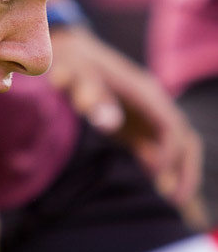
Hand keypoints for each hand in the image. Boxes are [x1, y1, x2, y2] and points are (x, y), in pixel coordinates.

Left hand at [48, 25, 202, 205]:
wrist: (66, 49)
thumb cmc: (69, 61)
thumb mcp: (73, 71)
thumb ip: (87, 90)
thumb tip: (107, 122)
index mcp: (144, 91)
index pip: (172, 126)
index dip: (171, 153)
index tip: (159, 178)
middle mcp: (152, 102)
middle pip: (183, 138)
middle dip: (184, 169)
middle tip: (174, 202)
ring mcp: (146, 113)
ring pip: (176, 145)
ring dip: (178, 171)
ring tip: (171, 201)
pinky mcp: (136, 123)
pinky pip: (158, 148)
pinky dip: (161, 168)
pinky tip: (155, 188)